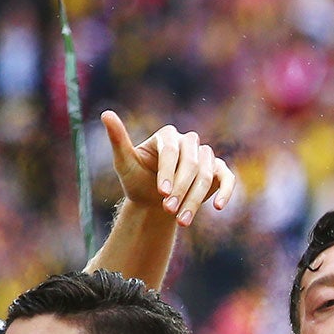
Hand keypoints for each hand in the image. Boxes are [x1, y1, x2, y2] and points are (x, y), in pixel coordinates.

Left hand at [103, 112, 235, 228]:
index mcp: (168, 135)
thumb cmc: (137, 181)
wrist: (153, 203)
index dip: (168, 172)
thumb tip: (106, 114)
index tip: (161, 193)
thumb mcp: (124, 163)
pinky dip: (225, 192)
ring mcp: (206, 155)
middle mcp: (189, 142)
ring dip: (195, 198)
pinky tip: (217, 207)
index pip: (172, 150)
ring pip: (207, 175)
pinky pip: (228, 178)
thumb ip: (118, 139)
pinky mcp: (219, 171)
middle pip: (192, 163)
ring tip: (182, 220)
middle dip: (181, 189)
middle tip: (168, 210)